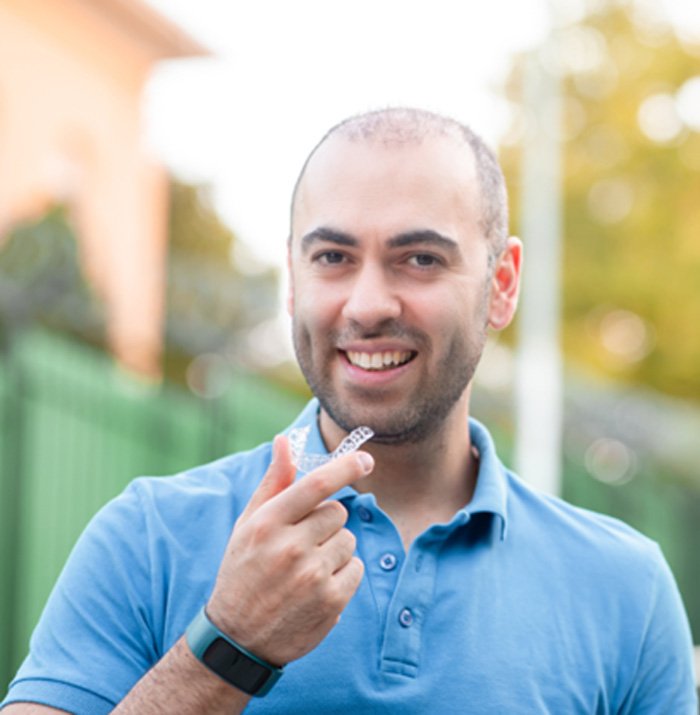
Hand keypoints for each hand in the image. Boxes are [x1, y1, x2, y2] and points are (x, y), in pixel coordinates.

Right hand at [206, 434, 373, 665]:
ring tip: (306, 568)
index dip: (346, 466)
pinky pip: (356, 568)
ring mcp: (312, 576)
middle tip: (302, 542)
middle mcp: (290, 548)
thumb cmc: (243, 570)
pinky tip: (317, 587)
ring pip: (348, 541)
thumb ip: (273, 482)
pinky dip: (343, 574)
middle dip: (326, 522)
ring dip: (335, 549)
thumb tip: (285, 440)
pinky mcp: (330, 601)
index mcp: (267, 523)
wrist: (237, 639)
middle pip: (337, 512)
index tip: (366, 459)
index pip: (316, 484)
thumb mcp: (248, 524)